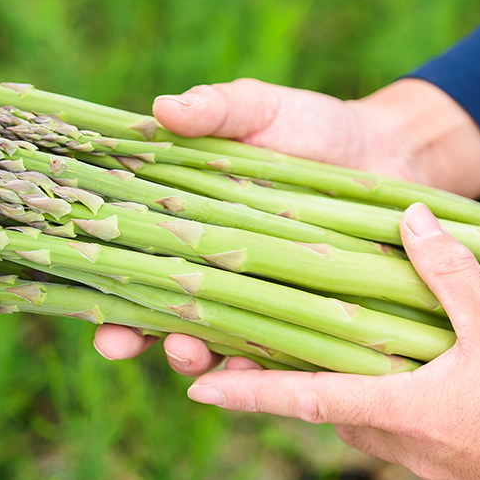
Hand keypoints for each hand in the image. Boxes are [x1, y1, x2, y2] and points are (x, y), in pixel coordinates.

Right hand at [93, 77, 479, 370]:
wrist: (392, 153)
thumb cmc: (313, 127)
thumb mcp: (260, 110)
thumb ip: (215, 110)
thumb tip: (162, 107)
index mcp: (186, 222)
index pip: (129, 260)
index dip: (102, 287)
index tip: (87, 306)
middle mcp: (213, 269)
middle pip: (158, 313)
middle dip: (132, 336)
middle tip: (119, 343)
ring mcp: (257, 300)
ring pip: (210, 343)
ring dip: (189, 358)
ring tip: (187, 355)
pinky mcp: (305, 320)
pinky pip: (276, 356)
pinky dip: (261, 370)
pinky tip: (252, 372)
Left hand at [183, 203, 479, 479]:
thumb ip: (448, 270)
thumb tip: (408, 217)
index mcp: (398, 407)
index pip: (301, 396)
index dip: (245, 389)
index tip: (196, 386)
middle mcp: (405, 449)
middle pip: (340, 412)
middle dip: (317, 387)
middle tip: (304, 357)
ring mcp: (438, 479)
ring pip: (384, 434)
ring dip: (377, 405)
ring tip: (391, 372)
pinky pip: (429, 457)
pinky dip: (427, 430)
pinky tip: (457, 407)